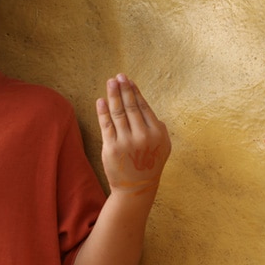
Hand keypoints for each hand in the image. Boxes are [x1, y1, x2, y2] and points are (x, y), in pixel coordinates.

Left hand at [96, 74, 170, 196]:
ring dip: (113, 95)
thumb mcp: (163, 147)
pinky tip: (101, 100)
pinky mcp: (112, 148)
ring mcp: (126, 142)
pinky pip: (106, 125)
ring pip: (118, 113)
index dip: (135, 92)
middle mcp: (143, 136)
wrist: (136, 187)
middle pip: (131, 107)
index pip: (144, 107)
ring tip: (110, 82)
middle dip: (124, 89)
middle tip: (118, 76)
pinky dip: (103, 111)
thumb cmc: (149, 164)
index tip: (128, 81)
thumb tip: (148, 108)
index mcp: (157, 133)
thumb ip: (160, 128)